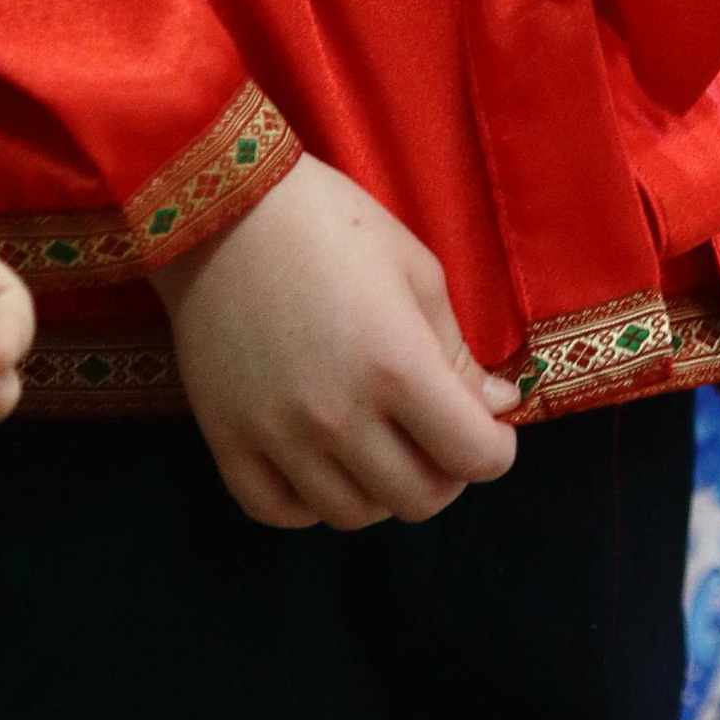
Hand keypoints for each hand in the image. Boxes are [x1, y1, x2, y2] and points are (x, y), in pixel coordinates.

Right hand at [158, 153, 522, 530]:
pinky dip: (309, 502)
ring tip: (378, 446)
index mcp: (396, 364)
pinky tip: (318, 464)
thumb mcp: (413, 268)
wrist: (222, 205)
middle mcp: (340, 414)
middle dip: (445, 474)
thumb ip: (456, 349)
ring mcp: (279, 435)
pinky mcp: (227, 440)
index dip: (495, 452)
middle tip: (436, 438)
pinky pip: (278, 511)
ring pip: (353, 514)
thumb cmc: (330, 222)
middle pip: (418, 499)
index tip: (489, 430)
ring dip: (380, 490)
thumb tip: (497, 407)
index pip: (473, 457)